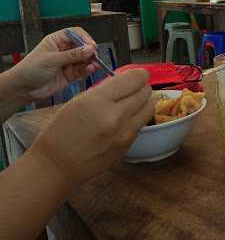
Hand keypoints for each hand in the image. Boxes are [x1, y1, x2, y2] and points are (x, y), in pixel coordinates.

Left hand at [10, 27, 99, 100]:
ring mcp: (68, 62)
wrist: (23, 89)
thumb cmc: (30, 70)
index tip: (91, 45)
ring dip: (91, 61)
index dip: (84, 38)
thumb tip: (90, 49)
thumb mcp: (52, 59)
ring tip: (93, 64)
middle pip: (83, 46)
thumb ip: (72, 55)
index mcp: (57, 41)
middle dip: (90, 51)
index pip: (75, 34)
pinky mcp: (71, 74)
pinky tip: (90, 69)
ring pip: (85, 59)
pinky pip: (83, 70)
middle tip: (94, 56)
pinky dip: (88, 69)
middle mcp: (64, 50)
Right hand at [28, 69, 152, 184]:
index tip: (137, 75)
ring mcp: (124, 132)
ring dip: (144, 101)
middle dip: (140, 86)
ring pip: (150, 106)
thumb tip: (124, 81)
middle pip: (145, 91)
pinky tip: (126, 118)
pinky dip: (138, 116)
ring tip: (131, 102)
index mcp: (97, 101)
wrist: (58, 165)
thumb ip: (104, 89)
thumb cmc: (61, 131)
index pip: (134, 79)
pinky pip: (143, 122)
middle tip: (132, 88)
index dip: (138, 74)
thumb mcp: (77, 101)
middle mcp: (115, 116)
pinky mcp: (128, 144)